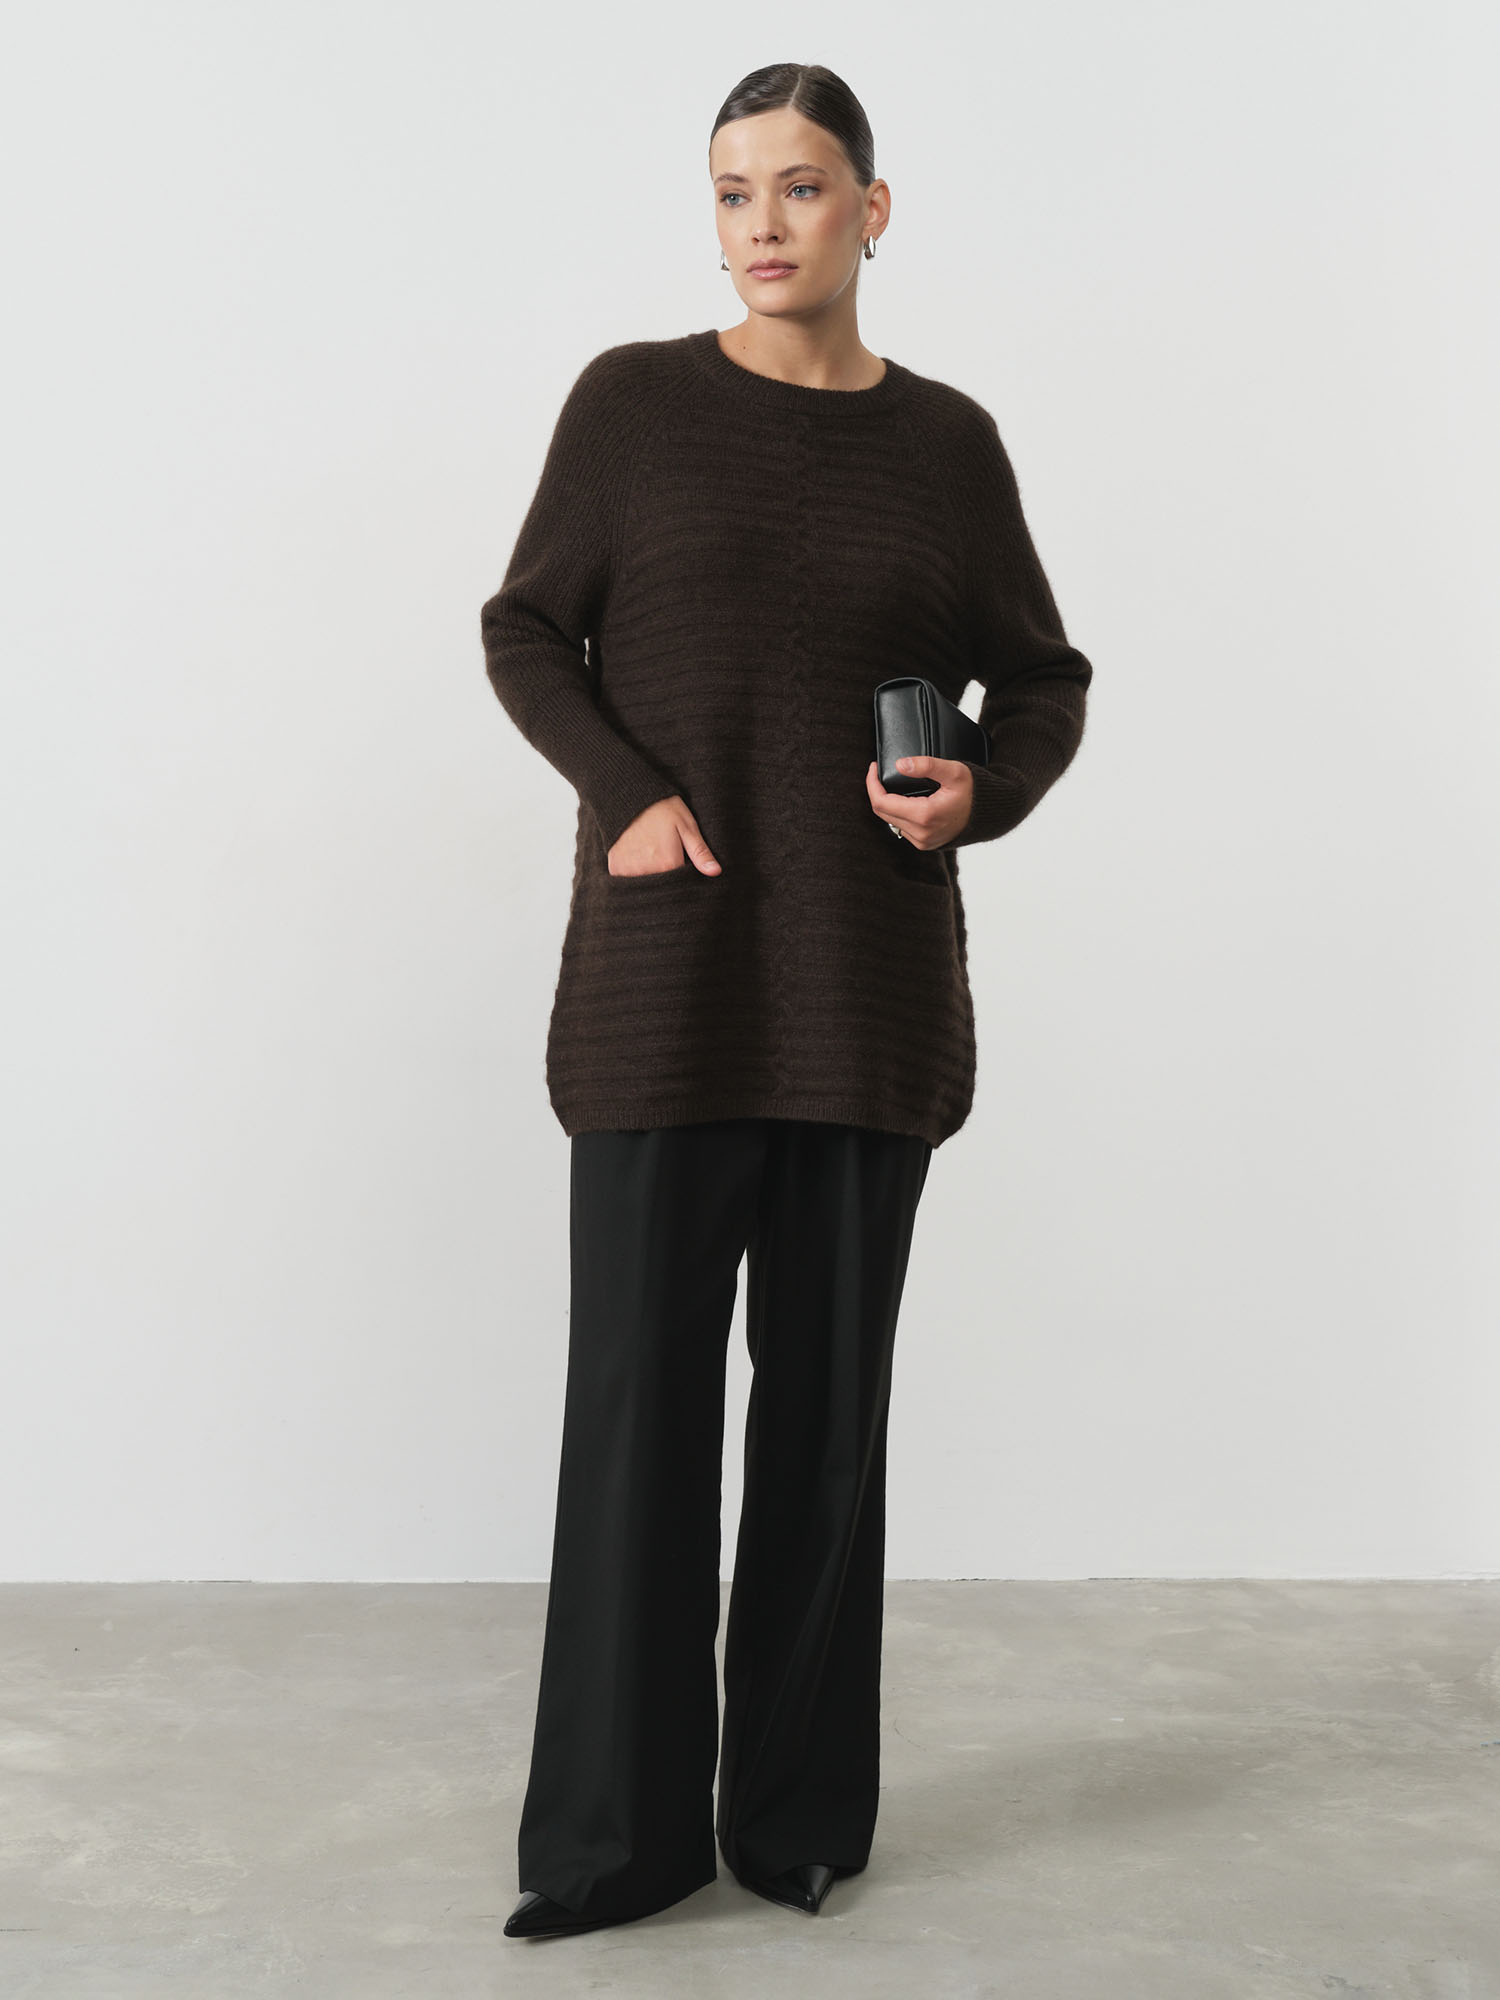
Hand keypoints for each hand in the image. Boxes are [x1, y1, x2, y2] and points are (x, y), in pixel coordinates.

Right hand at [608, 795, 722, 876]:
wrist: (629, 796)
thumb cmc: (663, 810)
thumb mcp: (687, 826)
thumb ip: (700, 852)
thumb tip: (715, 872)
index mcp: (668, 863)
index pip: (681, 882)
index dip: (683, 871)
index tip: (680, 857)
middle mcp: (647, 870)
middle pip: (662, 885)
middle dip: (666, 874)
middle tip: (662, 850)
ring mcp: (629, 870)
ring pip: (645, 883)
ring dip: (649, 874)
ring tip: (649, 852)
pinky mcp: (616, 867)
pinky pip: (627, 879)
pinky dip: (632, 872)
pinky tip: (636, 855)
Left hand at [866, 757, 972, 848]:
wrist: (989, 813)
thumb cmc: (974, 791)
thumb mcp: (954, 771)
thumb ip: (927, 765)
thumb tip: (900, 764)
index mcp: (924, 816)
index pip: (881, 803)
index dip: (872, 783)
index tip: (874, 767)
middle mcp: (921, 834)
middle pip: (882, 813)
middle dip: (877, 791)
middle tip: (878, 773)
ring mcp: (922, 842)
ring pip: (890, 821)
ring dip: (886, 803)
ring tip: (890, 785)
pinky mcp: (924, 844)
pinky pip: (901, 828)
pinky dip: (898, 813)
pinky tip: (903, 800)